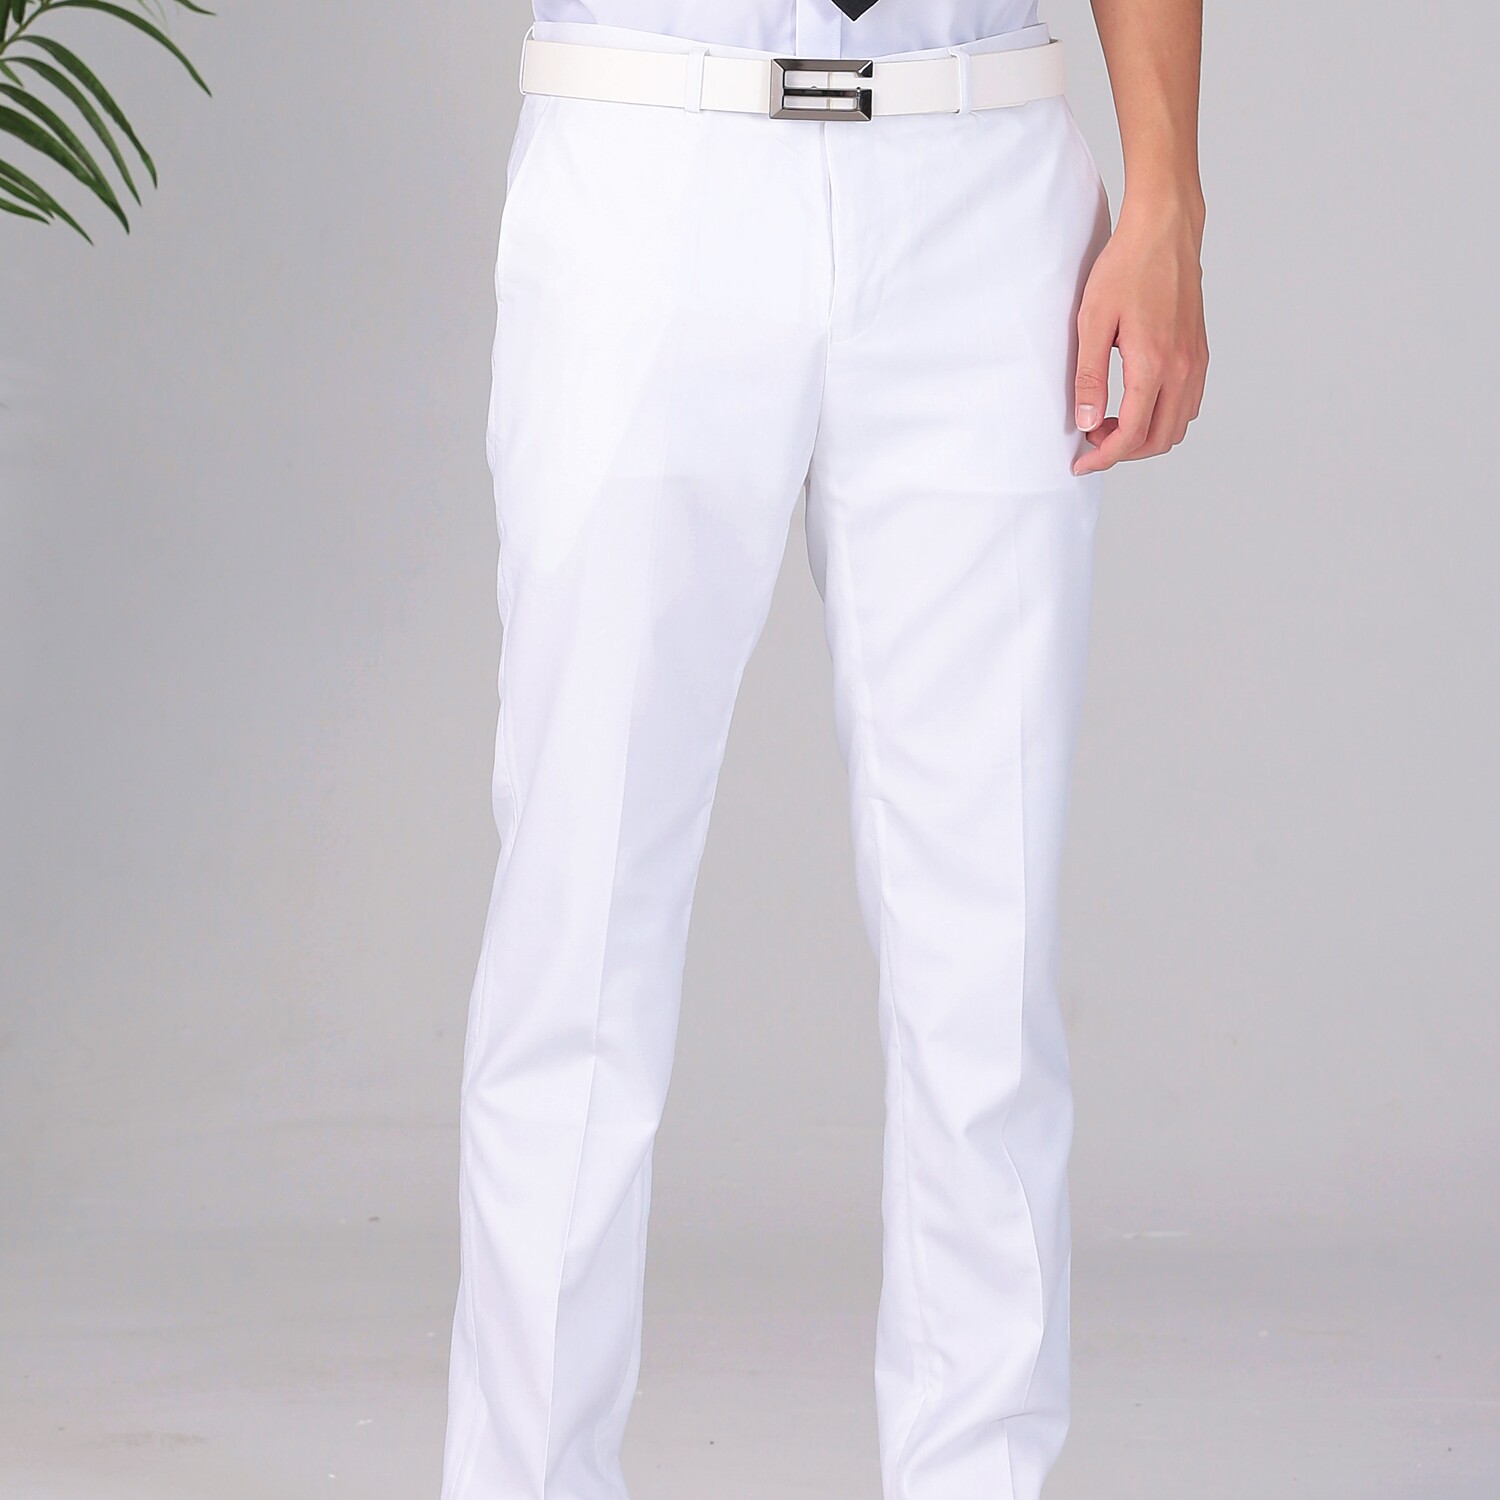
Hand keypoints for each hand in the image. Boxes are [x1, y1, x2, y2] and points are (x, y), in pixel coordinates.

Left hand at [1072, 199, 1208, 475]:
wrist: (1165, 230)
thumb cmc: (1126, 267)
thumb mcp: (1092, 322)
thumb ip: (1089, 377)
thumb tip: (1086, 422)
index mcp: (1155, 365)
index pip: (1132, 435)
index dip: (1103, 457)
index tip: (1080, 462)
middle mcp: (1183, 369)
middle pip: (1158, 440)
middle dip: (1123, 451)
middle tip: (1091, 438)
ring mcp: (1196, 362)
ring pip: (1177, 426)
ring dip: (1144, 436)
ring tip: (1110, 421)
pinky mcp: (1200, 352)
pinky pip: (1187, 404)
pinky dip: (1163, 417)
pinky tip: (1136, 403)